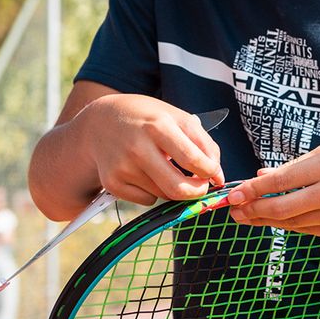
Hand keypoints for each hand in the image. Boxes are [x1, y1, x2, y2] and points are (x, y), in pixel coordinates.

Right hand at [77, 94, 224, 205]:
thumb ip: (204, 143)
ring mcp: (123, 167)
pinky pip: (147, 200)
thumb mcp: (177, 117)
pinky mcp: (112, 183)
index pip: (194, 160)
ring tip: (165, 167)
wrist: (101, 121)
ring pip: (164, 195)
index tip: (213, 173)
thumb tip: (218, 176)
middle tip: (201, 186)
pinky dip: (153, 192)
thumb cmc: (147, 118)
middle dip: (197, 192)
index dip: (210, 172)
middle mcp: (138, 148)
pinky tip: (146, 173)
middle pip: (178, 188)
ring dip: (173, 188)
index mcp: (158, 126)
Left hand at [225, 143, 319, 236]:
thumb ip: (297, 164)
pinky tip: (272, 219)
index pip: (280, 180)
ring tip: (245, 216)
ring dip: (265, 220)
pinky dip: (287, 224)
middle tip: (233, 210)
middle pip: (280, 207)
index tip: (234, 192)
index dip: (253, 189)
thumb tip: (264, 174)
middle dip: (252, 210)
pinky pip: (306, 229)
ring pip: (290, 222)